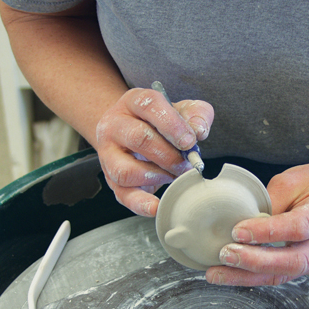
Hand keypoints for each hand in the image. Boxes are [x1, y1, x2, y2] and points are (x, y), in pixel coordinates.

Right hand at [96, 88, 213, 215]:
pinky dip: (141, 204)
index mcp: (133, 102)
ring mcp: (109, 154)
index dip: (172, 124)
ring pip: (125, 170)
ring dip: (156, 176)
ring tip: (172, 175)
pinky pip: (123, 194)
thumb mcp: (181, 110)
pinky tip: (156, 206)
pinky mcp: (111, 179)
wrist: (130, 132)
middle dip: (169, 155)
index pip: (149, 106)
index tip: (189, 141)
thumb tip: (199, 130)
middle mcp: (114, 125)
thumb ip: (196, 115)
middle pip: (138, 138)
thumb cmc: (158, 122)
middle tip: (186, 163)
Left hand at [205, 162, 308, 285]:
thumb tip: (240, 223)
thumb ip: (271, 202)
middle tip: (226, 255)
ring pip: (285, 275)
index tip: (238, 231)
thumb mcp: (292, 181)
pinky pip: (280, 276)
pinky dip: (252, 278)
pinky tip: (230, 275)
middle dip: (256, 262)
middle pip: (295, 261)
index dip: (267, 232)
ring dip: (248, 277)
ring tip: (218, 272)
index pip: (299, 227)